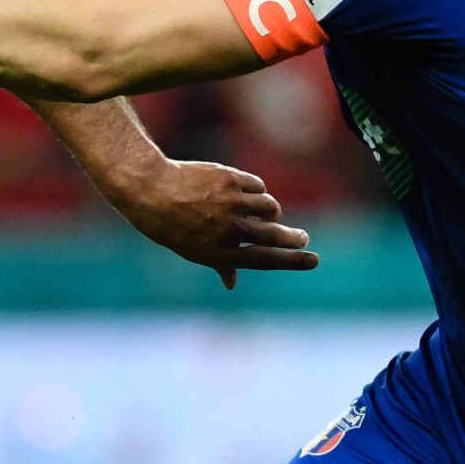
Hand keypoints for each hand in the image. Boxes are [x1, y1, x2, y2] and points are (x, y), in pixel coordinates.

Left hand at [108, 160, 319, 287]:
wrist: (151, 190)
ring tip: (264, 211)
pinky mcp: (230, 180)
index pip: (265, 260)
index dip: (292, 261)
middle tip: (303, 238)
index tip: (313, 260)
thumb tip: (232, 284)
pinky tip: (244, 192)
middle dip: (294, 238)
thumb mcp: (193, 251)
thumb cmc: (172, 225)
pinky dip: (256, 190)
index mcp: (221, 253)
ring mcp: (230, 204)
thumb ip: (220, 265)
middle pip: (275, 235)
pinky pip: (257, 186)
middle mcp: (228, 230)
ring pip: (270, 207)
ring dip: (270, 210)